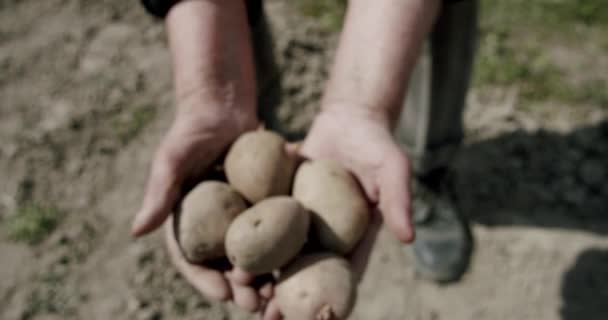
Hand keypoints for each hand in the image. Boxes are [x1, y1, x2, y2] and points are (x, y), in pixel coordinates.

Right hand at [131, 99, 273, 309]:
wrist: (223, 106)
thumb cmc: (192, 130)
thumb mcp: (171, 160)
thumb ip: (159, 194)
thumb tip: (136, 232)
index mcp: (185, 220)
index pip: (191, 258)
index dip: (204, 280)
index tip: (222, 294)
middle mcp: (210, 223)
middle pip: (223, 263)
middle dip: (238, 287)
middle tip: (255, 304)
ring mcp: (236, 215)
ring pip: (250, 253)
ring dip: (262, 275)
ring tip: (277, 292)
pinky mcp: (259, 203)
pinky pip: (271, 229)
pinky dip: (281, 247)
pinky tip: (297, 261)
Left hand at [261, 107, 413, 318]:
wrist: (348, 117)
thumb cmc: (377, 143)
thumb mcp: (393, 167)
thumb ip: (399, 200)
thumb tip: (409, 237)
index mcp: (356, 236)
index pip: (344, 275)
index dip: (330, 301)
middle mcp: (327, 234)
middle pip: (307, 273)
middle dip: (287, 298)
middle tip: (266, 318)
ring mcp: (302, 220)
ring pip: (280, 255)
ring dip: (263, 276)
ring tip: (241, 293)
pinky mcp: (282, 202)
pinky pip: (265, 224)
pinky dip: (250, 241)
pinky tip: (229, 254)